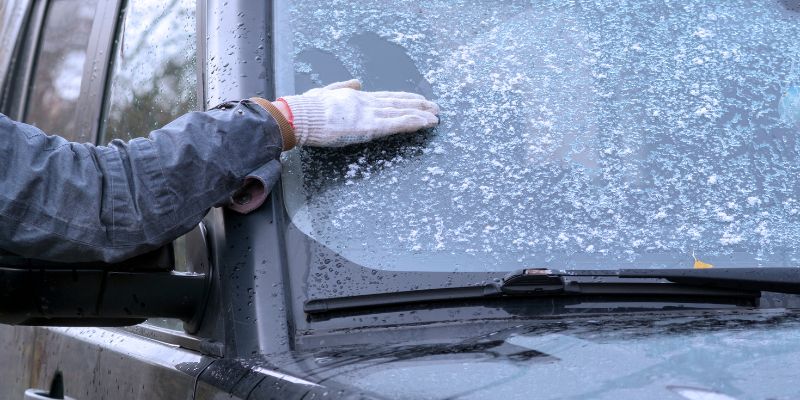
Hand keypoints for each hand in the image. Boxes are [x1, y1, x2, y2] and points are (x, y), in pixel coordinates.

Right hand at [278, 79, 439, 146]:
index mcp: (355, 98)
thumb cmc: (306, 107)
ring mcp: (368, 114)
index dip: (403, 99)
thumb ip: (342, 87)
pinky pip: (395, 124)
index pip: (385, 98)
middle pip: (397, 103)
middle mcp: (366, 103)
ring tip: (436, 116)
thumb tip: (357, 82)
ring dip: (420, 114)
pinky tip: (425, 122)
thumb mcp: (325, 92)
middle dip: (417, 105)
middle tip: (434, 107)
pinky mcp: (368, 126)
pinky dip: (412, 122)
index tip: (417, 100)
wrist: (299, 115)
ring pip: (400, 112)